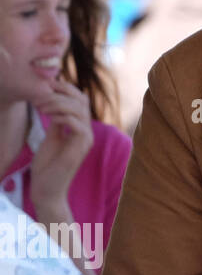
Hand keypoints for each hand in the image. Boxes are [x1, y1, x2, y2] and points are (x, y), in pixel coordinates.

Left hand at [28, 81, 93, 218]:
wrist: (47, 190)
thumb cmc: (47, 166)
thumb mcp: (52, 138)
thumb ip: (57, 122)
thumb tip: (55, 104)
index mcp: (80, 128)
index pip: (80, 100)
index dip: (66, 89)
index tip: (47, 85)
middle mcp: (87, 131)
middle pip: (82, 101)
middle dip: (63, 92)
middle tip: (43, 91)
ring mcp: (86, 139)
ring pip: (80, 110)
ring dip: (59, 104)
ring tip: (41, 106)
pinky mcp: (81, 147)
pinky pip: (77, 124)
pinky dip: (63, 116)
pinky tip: (49, 117)